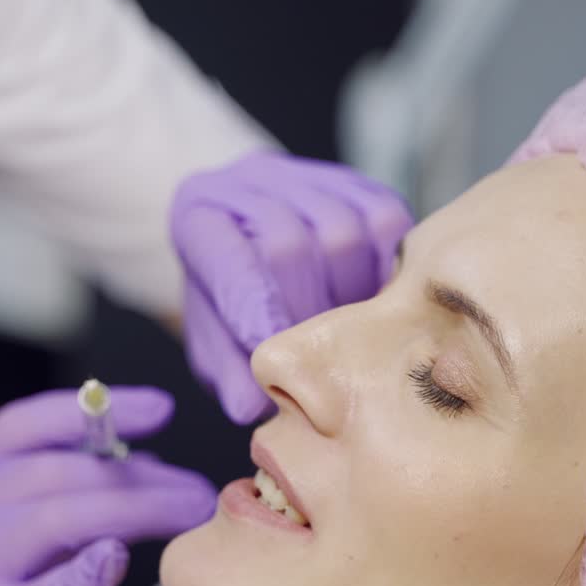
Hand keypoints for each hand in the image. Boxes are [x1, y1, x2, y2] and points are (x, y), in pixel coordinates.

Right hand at [0, 387, 215, 585]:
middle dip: (136, 475)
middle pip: (53, 474)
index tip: (159, 408)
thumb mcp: (5, 537)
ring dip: (137, 511)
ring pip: (56, 520)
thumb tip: (146, 463)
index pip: (23, 425)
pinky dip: (87, 576)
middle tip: (195, 488)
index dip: (92, 410)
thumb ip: (59, 496)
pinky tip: (119, 560)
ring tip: (188, 512)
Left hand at [172, 152, 412, 422]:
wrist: (253, 241)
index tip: (275, 352)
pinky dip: (387, 266)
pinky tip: (377, 295)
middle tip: (318, 353)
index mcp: (199, 220)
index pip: (229, 261)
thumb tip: (253, 408)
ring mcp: (303, 176)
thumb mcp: (215, 340)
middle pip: (290, 246)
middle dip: (308, 310)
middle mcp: (248, 185)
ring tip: (348, 328)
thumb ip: (227, 369)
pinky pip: (385, 220)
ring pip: (343, 233)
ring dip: (353, 292)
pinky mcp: (355, 181)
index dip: (256, 310)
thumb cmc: (230, 302)